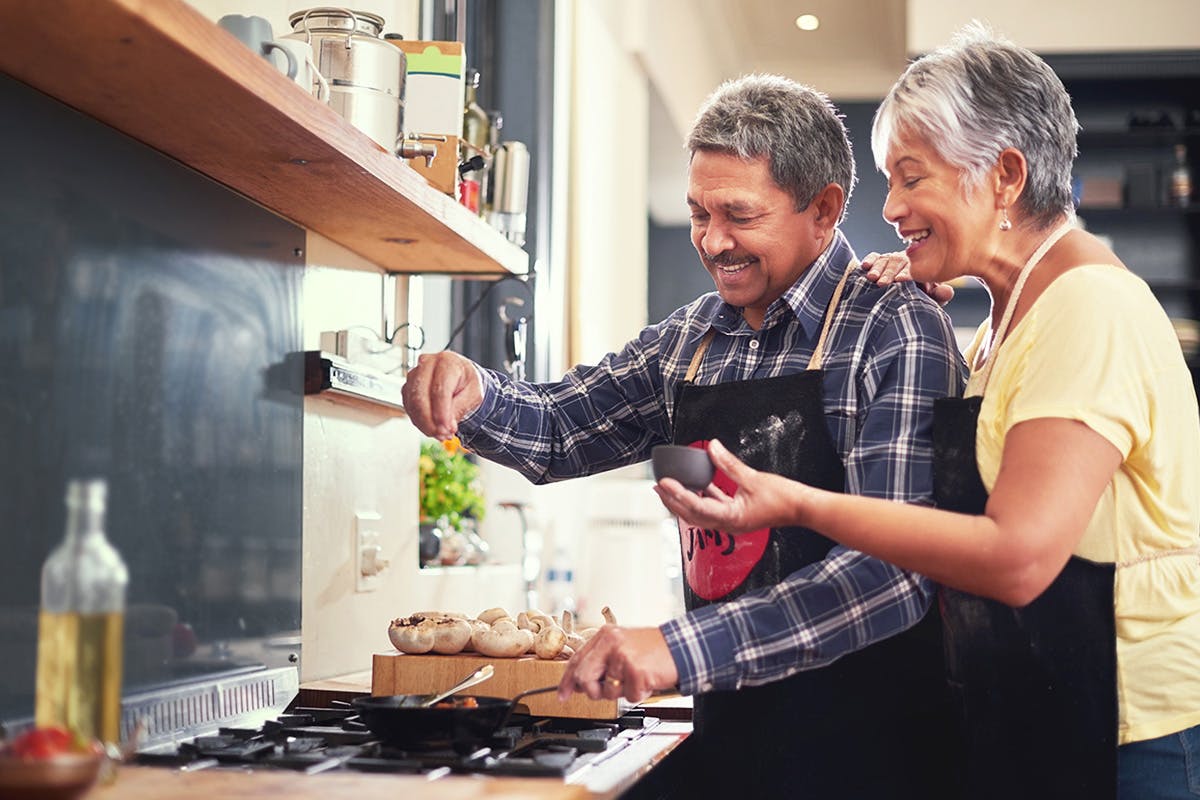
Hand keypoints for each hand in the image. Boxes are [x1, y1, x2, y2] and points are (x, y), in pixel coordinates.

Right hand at [400, 352, 483, 439]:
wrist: (460, 377)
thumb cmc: (467, 383)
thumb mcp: (474, 395)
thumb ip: (460, 408)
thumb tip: (446, 426)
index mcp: (447, 362)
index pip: (439, 389)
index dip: (441, 413)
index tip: (446, 429)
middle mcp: (427, 364)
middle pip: (420, 396)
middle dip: (430, 421)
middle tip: (442, 435)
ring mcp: (414, 375)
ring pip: (412, 404)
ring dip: (424, 424)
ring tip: (440, 434)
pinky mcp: (408, 387)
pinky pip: (408, 407)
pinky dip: (419, 421)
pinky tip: (432, 427)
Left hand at [557, 626, 677, 703]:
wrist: (681, 646)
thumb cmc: (653, 648)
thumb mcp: (622, 645)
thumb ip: (601, 659)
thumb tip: (580, 682)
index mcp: (605, 635)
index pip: (577, 659)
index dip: (567, 680)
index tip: (563, 694)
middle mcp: (611, 643)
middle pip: (584, 676)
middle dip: (592, 690)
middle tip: (604, 690)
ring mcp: (623, 657)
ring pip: (607, 691)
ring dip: (621, 691)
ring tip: (635, 678)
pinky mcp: (636, 672)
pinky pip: (628, 696)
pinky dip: (638, 694)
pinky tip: (646, 680)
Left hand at [653, 439, 814, 532]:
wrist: (802, 509)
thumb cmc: (783, 498)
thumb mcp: (753, 478)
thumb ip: (729, 464)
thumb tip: (712, 447)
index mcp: (731, 518)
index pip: (696, 507)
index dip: (678, 494)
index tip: (663, 483)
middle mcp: (728, 524)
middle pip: (692, 515)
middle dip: (673, 501)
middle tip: (658, 486)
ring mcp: (732, 522)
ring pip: (700, 513)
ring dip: (684, 501)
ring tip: (670, 488)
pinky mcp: (737, 515)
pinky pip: (714, 507)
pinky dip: (702, 498)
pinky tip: (697, 486)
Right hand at [861, 251, 954, 306]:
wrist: (905, 294)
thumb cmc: (921, 296)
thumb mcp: (931, 297)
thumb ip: (940, 295)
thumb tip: (947, 292)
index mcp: (920, 268)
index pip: (914, 270)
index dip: (906, 275)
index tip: (900, 280)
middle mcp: (906, 261)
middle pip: (897, 264)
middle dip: (889, 273)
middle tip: (883, 283)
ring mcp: (892, 260)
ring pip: (885, 260)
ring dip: (877, 269)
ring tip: (872, 278)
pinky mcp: (880, 260)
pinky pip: (875, 257)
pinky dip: (870, 260)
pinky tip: (865, 266)